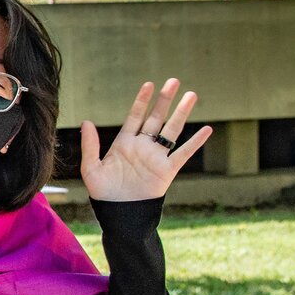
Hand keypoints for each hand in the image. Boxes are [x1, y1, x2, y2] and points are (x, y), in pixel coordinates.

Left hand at [81, 78, 211, 202]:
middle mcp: (142, 146)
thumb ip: (90, 145)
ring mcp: (156, 157)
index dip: (142, 100)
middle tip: (174, 81)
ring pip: (172, 130)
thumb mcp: (91, 167)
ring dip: (181, 113)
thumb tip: (87, 122)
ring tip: (192, 95)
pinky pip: (184, 153)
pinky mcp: (167, 170)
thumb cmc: (103, 192)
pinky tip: (207, 129)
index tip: (149, 84)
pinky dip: (195, 142)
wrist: (118, 213)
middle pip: (156, 118)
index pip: (136, 116)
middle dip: (164, 100)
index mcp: (124, 143)